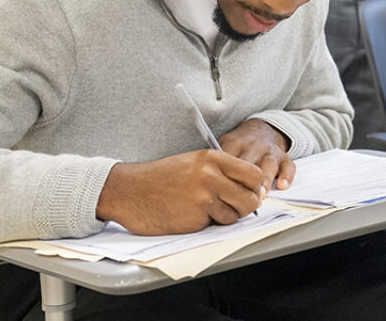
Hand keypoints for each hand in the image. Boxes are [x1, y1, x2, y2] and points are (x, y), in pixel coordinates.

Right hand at [96, 150, 264, 234]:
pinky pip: (214, 225)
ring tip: (205, 209)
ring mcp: (204, 198)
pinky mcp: (195, 218)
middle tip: (233, 207)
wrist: (128, 190)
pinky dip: (207, 224)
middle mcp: (212, 176)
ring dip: (224, 217)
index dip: (256, 187)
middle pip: (251, 199)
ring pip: (234, 216)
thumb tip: (250, 188)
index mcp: (213, 159)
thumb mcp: (194, 162)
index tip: (252, 193)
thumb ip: (221, 171)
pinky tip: (191, 214)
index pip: (254, 174)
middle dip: (245, 207)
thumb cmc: (160, 177)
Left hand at [218, 119, 294, 190]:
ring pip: (269, 164)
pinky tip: (282, 186)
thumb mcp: (223, 146)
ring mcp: (270, 150)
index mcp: (235, 143)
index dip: (226, 174)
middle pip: (250, 162)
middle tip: (242, 197)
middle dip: (246, 180)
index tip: (220, 189)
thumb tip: (198, 184)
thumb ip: (215, 162)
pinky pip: (289, 165)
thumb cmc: (238, 146)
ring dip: (265, 179)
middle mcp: (253, 145)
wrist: (262, 129)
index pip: (230, 158)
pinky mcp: (284, 156)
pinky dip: (286, 176)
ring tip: (261, 194)